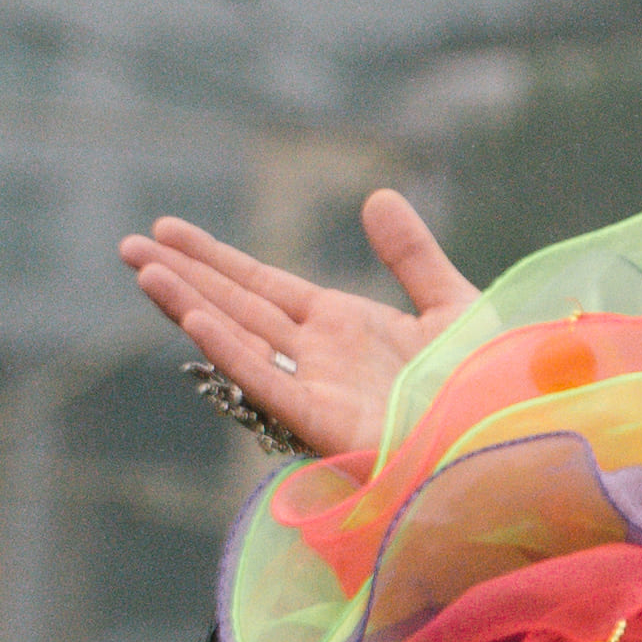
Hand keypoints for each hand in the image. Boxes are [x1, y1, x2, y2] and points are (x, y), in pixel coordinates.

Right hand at [119, 188, 479, 467]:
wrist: (514, 444)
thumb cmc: (494, 391)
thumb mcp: (453, 306)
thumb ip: (412, 255)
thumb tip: (376, 196)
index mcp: (344, 329)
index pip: (262, 286)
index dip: (215, 258)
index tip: (167, 230)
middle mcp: (320, 358)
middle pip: (236, 307)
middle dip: (183, 275)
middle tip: (127, 244)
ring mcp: (318, 389)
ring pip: (239, 340)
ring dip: (189, 304)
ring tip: (141, 269)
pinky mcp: (326, 423)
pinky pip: (269, 382)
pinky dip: (231, 350)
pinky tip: (194, 318)